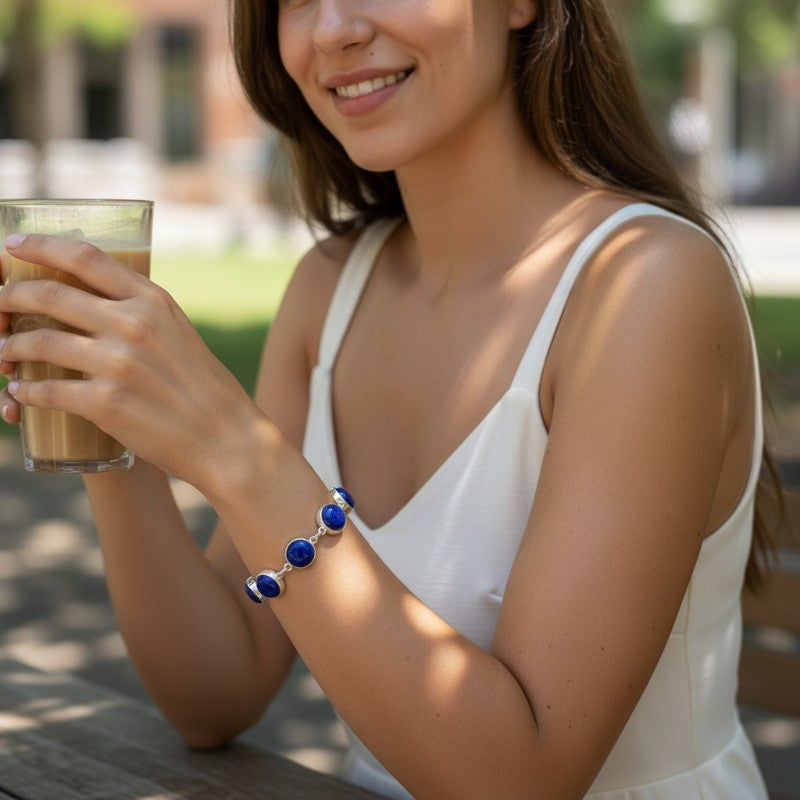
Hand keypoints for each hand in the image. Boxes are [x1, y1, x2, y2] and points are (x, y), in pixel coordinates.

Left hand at [0, 234, 258, 485]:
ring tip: (1, 352)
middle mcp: (133, 324)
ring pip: (38, 341)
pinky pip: (45, 390)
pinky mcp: (105, 402)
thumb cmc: (206, 389)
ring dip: (7, 346)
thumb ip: (144, 315)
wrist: (227, 438)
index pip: (86, 257)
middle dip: (10, 296)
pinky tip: (19, 392)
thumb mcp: (180, 334)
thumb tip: (100, 306)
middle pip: (50, 294)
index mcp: (153, 301)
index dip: (42, 247)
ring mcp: (117, 363)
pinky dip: (24, 391)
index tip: (13, 246)